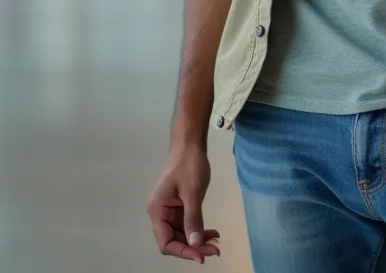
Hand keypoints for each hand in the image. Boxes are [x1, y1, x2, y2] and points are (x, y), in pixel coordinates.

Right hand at [146, 145, 220, 263]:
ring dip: (197, 239)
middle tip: (214, 250)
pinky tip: (212, 233)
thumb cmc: (188, 164)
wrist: (190, 143)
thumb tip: (195, 243)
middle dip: (194, 247)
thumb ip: (193, 219)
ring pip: (182, 233)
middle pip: (174, 240)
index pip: (166, 242)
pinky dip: (199, 229)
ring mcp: (170, 209)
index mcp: (157, 210)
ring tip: (216, 243)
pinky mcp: (179, 205)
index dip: (183, 252)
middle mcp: (160, 212)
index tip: (202, 256)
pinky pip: (187, 223)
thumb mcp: (192, 192)